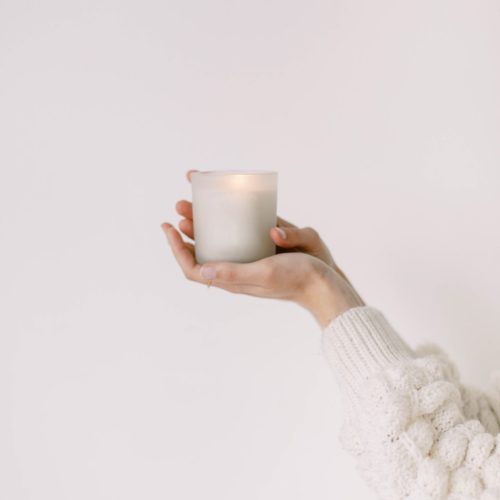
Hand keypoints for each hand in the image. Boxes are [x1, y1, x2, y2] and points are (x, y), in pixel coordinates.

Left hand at [161, 171, 364, 326]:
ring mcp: (249, 262)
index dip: (176, 248)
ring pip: (219, 242)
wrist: (324, 284)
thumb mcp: (263, 274)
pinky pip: (238, 239)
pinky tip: (228, 213)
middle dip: (188, 228)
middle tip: (181, 205)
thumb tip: (201, 271)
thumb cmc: (296, 279)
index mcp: (232, 279)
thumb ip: (234, 274)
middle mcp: (237, 271)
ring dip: (204, 225)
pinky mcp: (262, 253)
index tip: (168, 225)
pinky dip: (227, 225)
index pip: (193, 268)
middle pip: (203, 251)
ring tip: (196, 204)